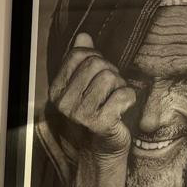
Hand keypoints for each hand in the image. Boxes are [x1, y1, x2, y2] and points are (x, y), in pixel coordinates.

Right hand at [49, 32, 137, 155]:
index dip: (96, 58)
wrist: (101, 150)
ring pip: (111, 77)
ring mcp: (80, 114)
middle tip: (110, 90)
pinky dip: (129, 99)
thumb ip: (82, 60)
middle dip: (111, 73)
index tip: (98, 74)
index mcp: (56, 91)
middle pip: (96, 64)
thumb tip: (83, 36)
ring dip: (120, 86)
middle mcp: (64, 103)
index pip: (78, 55)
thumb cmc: (96, 115)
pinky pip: (124, 94)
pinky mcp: (100, 123)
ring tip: (114, 101)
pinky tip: (122, 110)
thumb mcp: (85, 86)